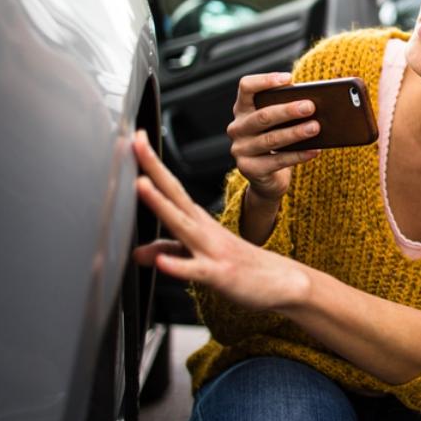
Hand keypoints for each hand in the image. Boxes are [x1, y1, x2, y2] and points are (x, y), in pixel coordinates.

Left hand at [132, 131, 305, 311]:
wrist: (283, 282)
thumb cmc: (242, 267)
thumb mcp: (200, 258)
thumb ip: (170, 253)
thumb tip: (138, 253)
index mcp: (199, 221)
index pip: (171, 188)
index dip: (152, 165)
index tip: (137, 138)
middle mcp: (204, 229)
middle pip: (175, 195)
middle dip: (154, 168)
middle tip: (136, 142)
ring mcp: (212, 250)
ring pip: (183, 225)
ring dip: (161, 204)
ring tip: (141, 184)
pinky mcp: (220, 274)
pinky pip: (196, 270)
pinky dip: (178, 265)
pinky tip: (161, 262)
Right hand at [227, 72, 321, 201]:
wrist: (267, 177)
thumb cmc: (277, 140)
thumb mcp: (279, 122)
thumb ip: (289, 109)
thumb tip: (317, 101)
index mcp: (243, 109)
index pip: (246, 87)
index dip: (265, 81)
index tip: (289, 79)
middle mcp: (237, 128)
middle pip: (262, 116)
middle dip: (288, 110)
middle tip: (310, 106)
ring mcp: (241, 149)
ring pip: (271, 139)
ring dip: (295, 133)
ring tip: (315, 127)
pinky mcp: (249, 169)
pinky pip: (277, 161)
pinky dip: (298, 155)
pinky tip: (314, 150)